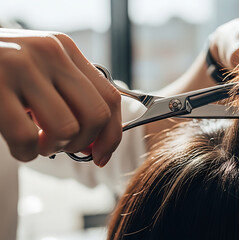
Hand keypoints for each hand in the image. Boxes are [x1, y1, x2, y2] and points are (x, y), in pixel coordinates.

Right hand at [0, 29, 121, 166]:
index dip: (112, 135)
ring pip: (67, 129)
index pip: (110, 98)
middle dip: (85, 144)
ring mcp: (21, 67)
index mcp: (66, 50)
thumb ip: (72, 96)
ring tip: (38, 142)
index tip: (101, 155)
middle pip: (96, 116)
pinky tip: (20, 146)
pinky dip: (27, 154)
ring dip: (54, 148)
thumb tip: (100, 143)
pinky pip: (28, 139)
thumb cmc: (2, 72)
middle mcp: (50, 53)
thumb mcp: (42, 71)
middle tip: (64, 147)